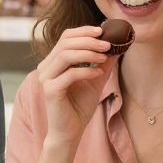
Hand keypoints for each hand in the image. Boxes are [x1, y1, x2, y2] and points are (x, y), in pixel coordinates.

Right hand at [35, 25, 113, 146]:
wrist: (70, 132)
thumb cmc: (79, 106)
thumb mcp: (95, 79)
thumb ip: (102, 62)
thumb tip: (117, 44)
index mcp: (53, 62)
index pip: (65, 37)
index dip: (84, 31)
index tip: (103, 31)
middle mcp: (45, 67)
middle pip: (65, 42)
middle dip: (89, 40)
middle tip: (108, 44)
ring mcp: (45, 78)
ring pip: (66, 55)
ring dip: (88, 53)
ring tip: (104, 57)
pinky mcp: (50, 90)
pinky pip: (70, 74)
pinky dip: (87, 71)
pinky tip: (98, 73)